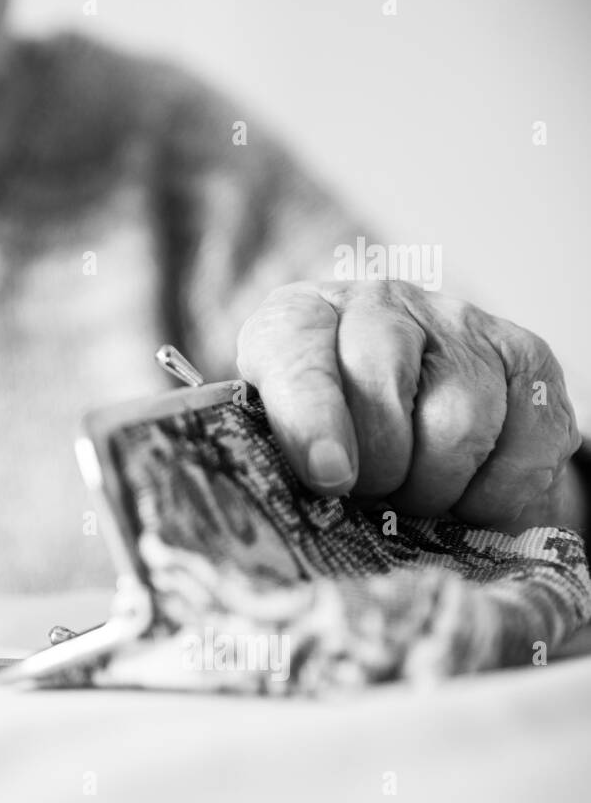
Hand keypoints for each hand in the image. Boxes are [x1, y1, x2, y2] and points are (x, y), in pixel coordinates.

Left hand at [236, 280, 580, 528]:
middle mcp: (379, 306)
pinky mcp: (527, 357)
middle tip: (372, 496)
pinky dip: (498, 492)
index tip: (328, 477)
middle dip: (379, 470)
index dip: (313, 421)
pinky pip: (526, 442)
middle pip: (385, 391)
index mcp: (300, 320)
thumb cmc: (322, 427)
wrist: (397, 395)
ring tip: (414, 497)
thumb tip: (313, 488)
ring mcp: (458, 325)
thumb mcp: (275, 430)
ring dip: (436, 487)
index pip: (300, 357)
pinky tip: (469, 495)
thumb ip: (275, 452)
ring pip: (459, 424)